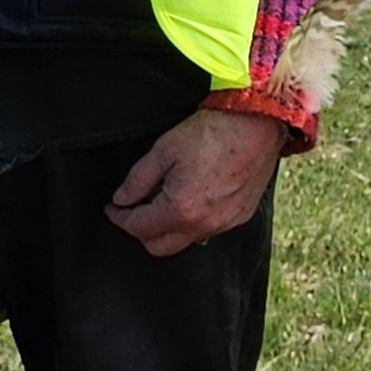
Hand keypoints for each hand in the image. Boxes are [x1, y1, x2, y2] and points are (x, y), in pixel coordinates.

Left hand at [105, 109, 287, 258]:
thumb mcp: (164, 150)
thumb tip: (122, 199)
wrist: (257, 122)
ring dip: (169, 227)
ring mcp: (225, 224)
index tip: (113, 208)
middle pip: (159, 247)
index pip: (138, 228)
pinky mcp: (241, 217)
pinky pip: (209, 230)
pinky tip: (191, 198)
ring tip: (164, 199)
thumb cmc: (213, 132)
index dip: (119, 218)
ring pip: (185, 241)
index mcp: (181, 209)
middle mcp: (204, 225)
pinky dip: (193, 221)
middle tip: (134, 209)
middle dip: (141, 231)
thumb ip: (138, 180)